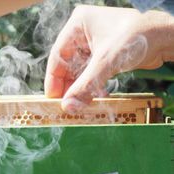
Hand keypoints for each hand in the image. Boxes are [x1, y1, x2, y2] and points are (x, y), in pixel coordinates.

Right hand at [45, 5, 173, 112]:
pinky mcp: (104, 54)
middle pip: (67, 65)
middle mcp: (83, 33)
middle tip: (66, 105)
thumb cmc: (138, 36)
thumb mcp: (106, 62)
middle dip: (68, 86)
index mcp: (77, 25)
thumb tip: (68, 107)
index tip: (53, 99)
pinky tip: (93, 97)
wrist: (167, 37)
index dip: (54, 80)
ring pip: (78, 71)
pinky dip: (90, 86)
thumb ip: (85, 86)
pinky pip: (90, 73)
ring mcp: (94, 44)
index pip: (57, 56)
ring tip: (79, 105)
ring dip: (79, 89)